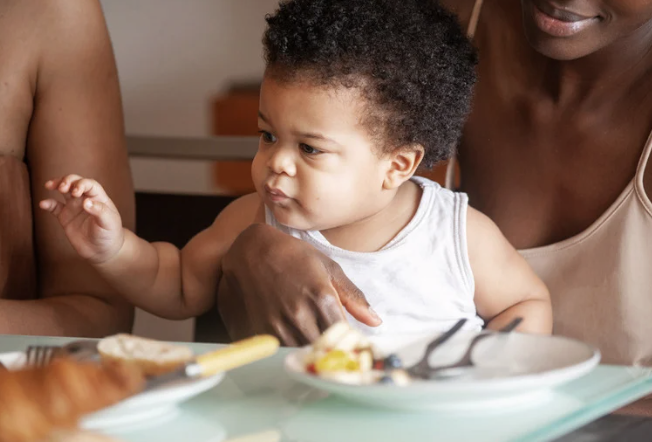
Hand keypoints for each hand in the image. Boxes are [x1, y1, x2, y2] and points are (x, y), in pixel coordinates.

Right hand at [39, 174, 123, 263]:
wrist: (102, 250)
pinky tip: (43, 204)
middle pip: (75, 182)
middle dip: (67, 181)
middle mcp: (85, 199)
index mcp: (98, 198)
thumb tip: (86, 202)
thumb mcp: (109, 222)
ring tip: (49, 186)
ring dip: (56, 185)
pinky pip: (54, 207)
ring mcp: (74, 207)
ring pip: (63, 191)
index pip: (89, 184)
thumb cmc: (110, 234)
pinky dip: (48, 204)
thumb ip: (99, 211)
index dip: (81, 184)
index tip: (75, 192)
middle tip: (62, 187)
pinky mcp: (65, 217)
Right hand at [217, 224, 381, 345]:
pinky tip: (297, 341)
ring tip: (318, 347)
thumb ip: (353, 297)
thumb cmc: (294, 255)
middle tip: (338, 350)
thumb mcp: (328, 267)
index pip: (345, 337)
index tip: (355, 347)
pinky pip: (283, 351)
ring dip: (313, 353)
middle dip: (334, 351)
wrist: (252, 251)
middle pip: (325, 350)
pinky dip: (293, 351)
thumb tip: (376, 321)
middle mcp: (300, 315)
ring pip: (304, 354)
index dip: (351, 345)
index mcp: (322, 298)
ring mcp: (279, 325)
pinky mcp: (262, 331)